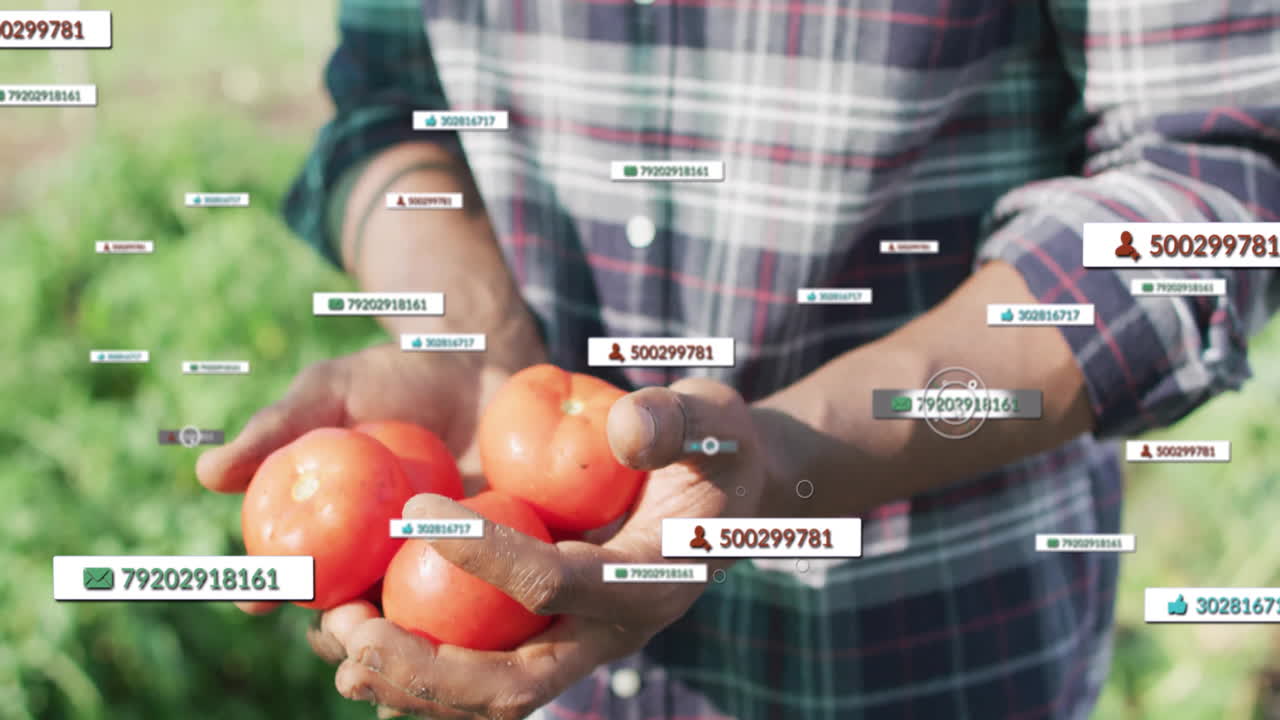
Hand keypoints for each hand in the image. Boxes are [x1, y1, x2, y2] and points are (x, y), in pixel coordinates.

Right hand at [196, 341, 539, 613]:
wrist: (483, 359)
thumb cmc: (399, 375)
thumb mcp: (334, 391)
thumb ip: (279, 428)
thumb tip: (209, 475)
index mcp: (334, 534)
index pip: (294, 576)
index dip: (270, 594)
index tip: (257, 600)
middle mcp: (382, 561)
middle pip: (352, 617)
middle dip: (339, 634)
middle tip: (339, 624)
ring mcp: (443, 566)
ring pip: (415, 626)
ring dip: (401, 641)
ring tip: (394, 632)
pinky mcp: (500, 561)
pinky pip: (482, 598)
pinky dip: (470, 620)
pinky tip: (464, 624)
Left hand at [320, 377, 773, 718]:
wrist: (733, 496)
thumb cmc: (720, 447)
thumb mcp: (713, 419)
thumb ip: (675, 421)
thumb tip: (624, 430)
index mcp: (649, 582)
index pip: (555, 583)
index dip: (484, 554)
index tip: (415, 511)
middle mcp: (612, 633)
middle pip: (514, 684)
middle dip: (427, 671)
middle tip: (351, 637)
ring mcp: (582, 642)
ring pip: (490, 697)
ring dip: (412, 683)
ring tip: (338, 643)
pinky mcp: (556, 634)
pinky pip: (485, 671)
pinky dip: (424, 667)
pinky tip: (367, 635)